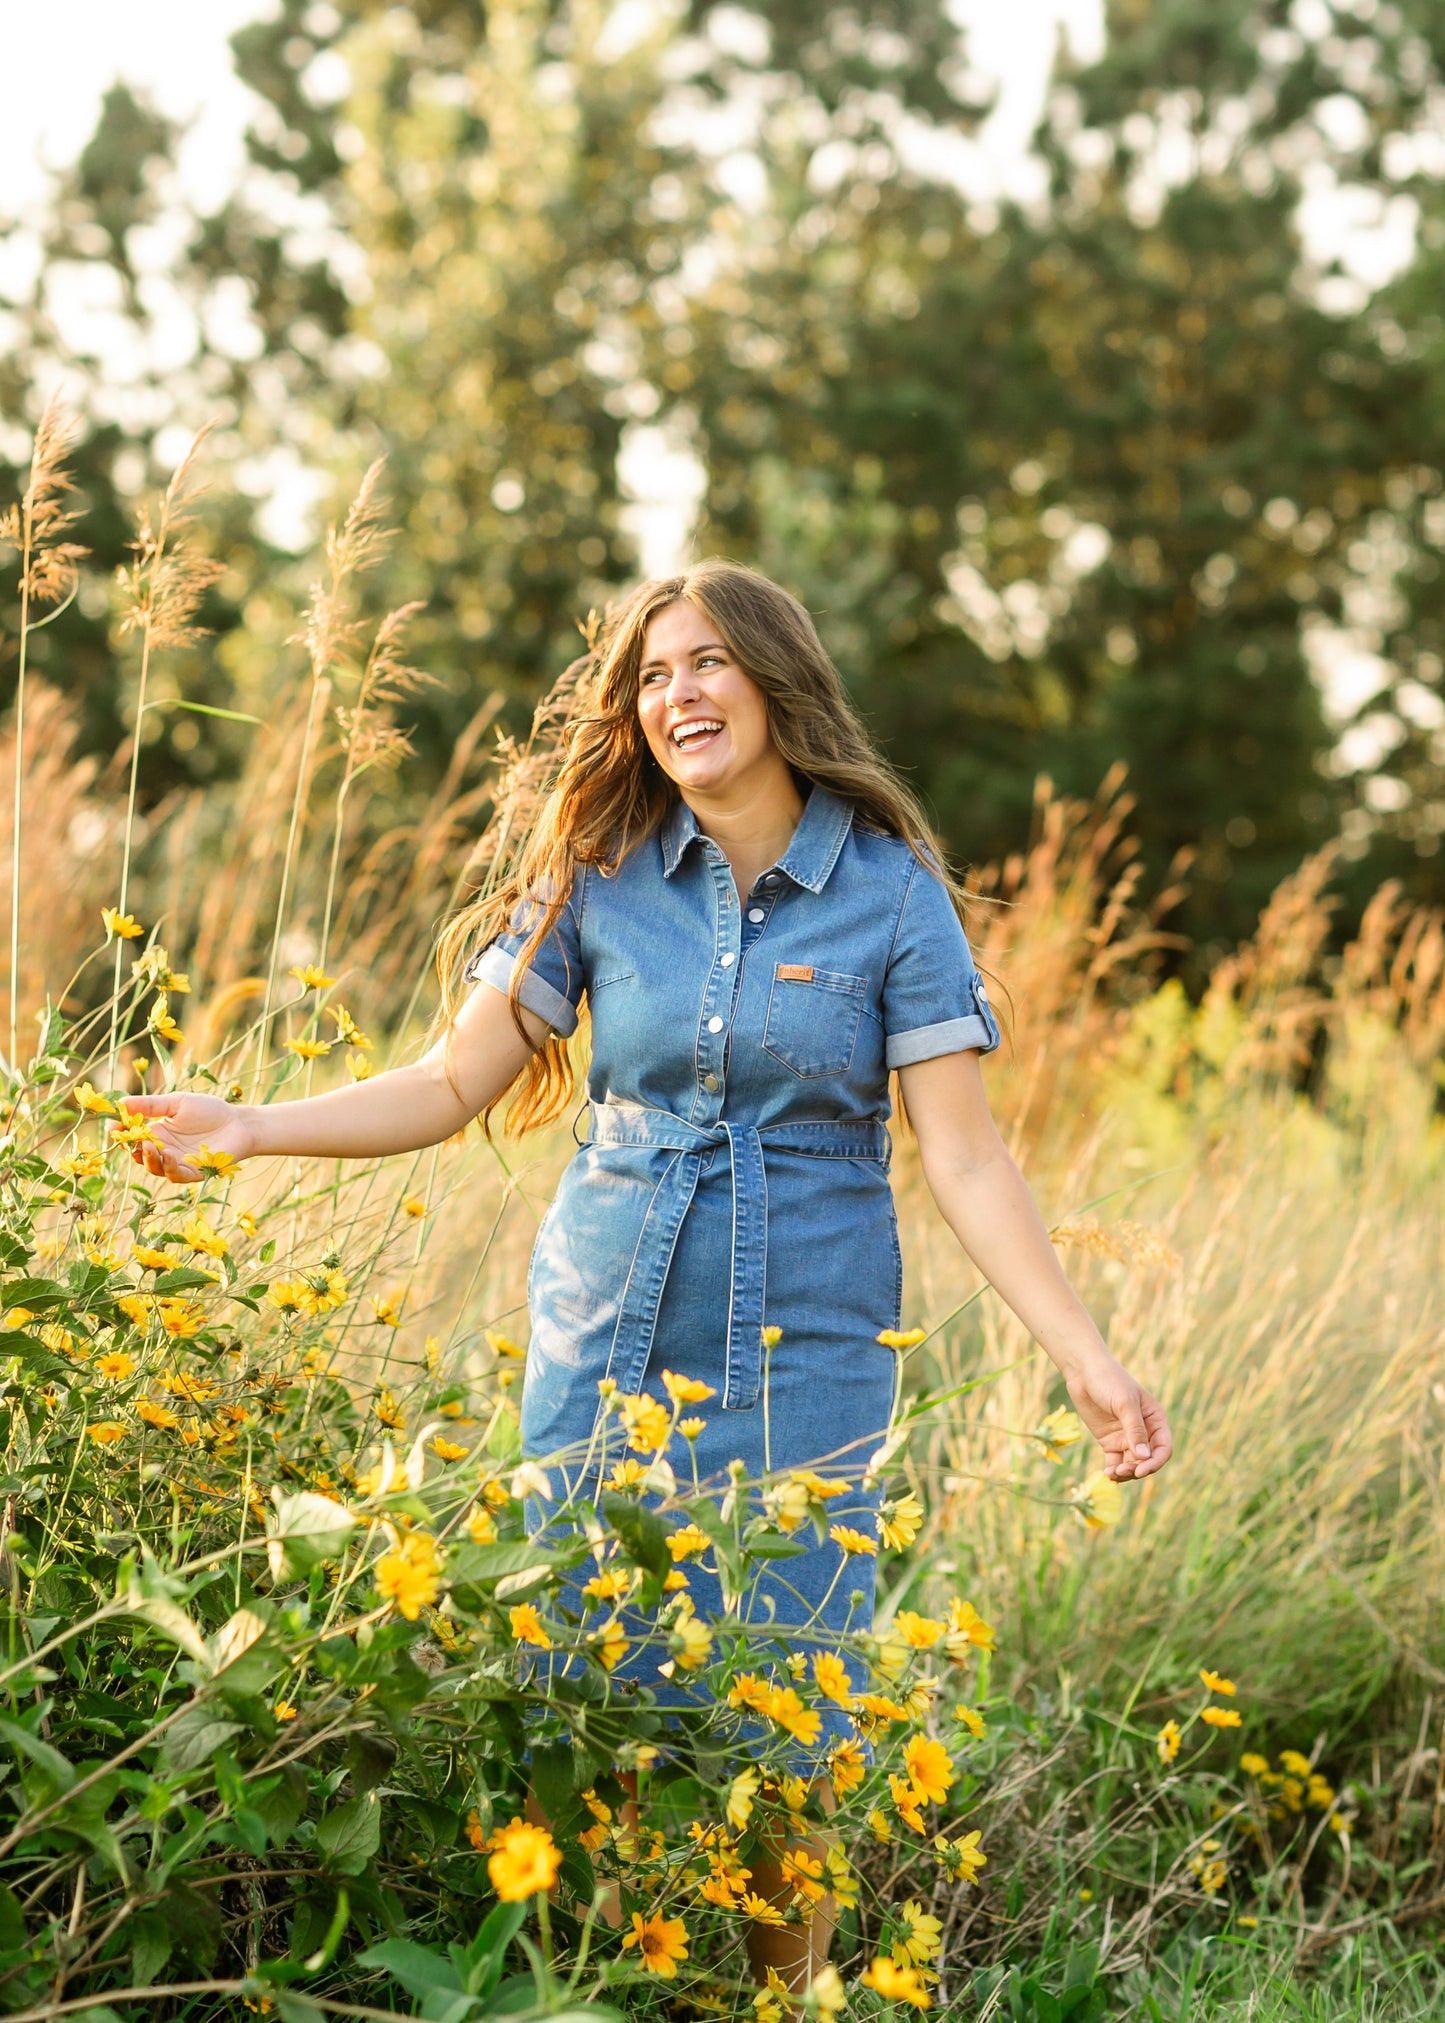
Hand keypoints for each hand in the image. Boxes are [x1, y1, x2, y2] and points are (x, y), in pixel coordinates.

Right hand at [116, 1091, 259, 1184]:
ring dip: (149, 1159)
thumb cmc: (209, 1111)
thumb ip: (150, 1105)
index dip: (121, 1133)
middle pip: (139, 1154)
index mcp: (157, 1132)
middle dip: (132, 1148)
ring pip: (154, 1167)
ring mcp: (177, 1162)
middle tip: (130, 1138)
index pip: (132, 1136)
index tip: (113, 1126)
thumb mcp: (177, 1103)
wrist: (238, 1123)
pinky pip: (175, 1174)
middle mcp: (163, 1150)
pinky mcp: (192, 1172)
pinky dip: (169, 1167)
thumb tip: (120, 1103)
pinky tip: (169, 1155)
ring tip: (149, 1145)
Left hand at [1064, 1349, 1172, 1480]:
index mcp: (1155, 1420)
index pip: (1163, 1448)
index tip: (1142, 1470)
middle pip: (1147, 1460)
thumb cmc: (1109, 1380)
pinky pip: (1115, 1462)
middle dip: (1138, 1469)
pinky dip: (1113, 1471)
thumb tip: (1144, 1457)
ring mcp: (1126, 1438)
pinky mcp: (1110, 1441)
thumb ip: (1135, 1430)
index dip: (1155, 1462)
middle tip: (1122, 1471)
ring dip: (1126, 1473)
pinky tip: (1107, 1474)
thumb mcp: (1124, 1403)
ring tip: (1113, 1474)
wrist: (1083, 1372)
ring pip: (1132, 1464)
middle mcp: (1143, 1432)